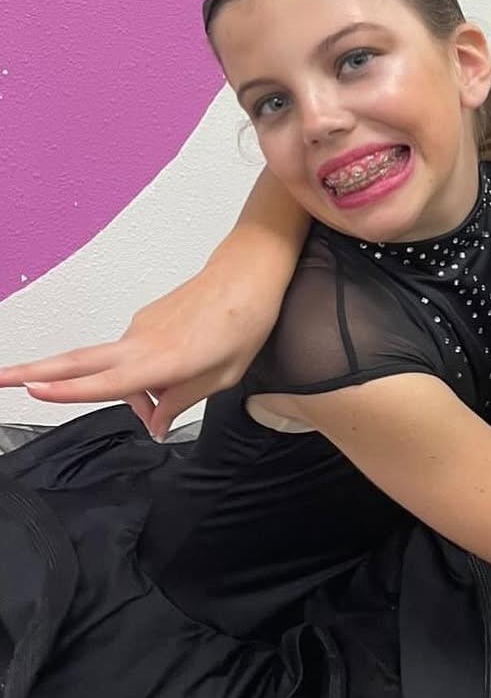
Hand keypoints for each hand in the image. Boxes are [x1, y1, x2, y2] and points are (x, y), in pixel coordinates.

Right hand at [0, 262, 281, 437]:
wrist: (248, 275)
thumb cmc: (244, 322)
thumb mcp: (223, 376)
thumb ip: (183, 401)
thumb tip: (155, 423)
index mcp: (165, 360)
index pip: (109, 382)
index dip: (71, 391)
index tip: (34, 391)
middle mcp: (143, 342)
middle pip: (78, 361)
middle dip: (35, 371)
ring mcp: (140, 328)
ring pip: (114, 368)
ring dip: (128, 393)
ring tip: (161, 409)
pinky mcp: (144, 321)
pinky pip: (132, 356)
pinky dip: (142, 375)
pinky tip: (174, 378)